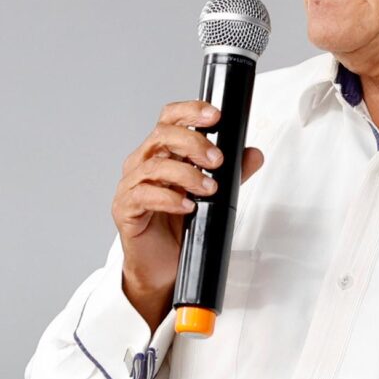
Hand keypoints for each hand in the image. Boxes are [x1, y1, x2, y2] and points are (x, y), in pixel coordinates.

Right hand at [113, 100, 264, 326]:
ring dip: (187, 174)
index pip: (169, 119)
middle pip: (162, 136)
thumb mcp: (212, 196)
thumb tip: (252, 154)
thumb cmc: (178, 227)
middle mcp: (142, 164)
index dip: (190, 111)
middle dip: (194, 143)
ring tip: (208, 189)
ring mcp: (131, 186)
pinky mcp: (125, 209)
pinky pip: (144, 195)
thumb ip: (231, 174)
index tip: (215, 116)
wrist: (162, 266)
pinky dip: (169, 198)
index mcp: (160, 153)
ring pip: (154, 165)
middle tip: (217, 160)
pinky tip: (187, 206)